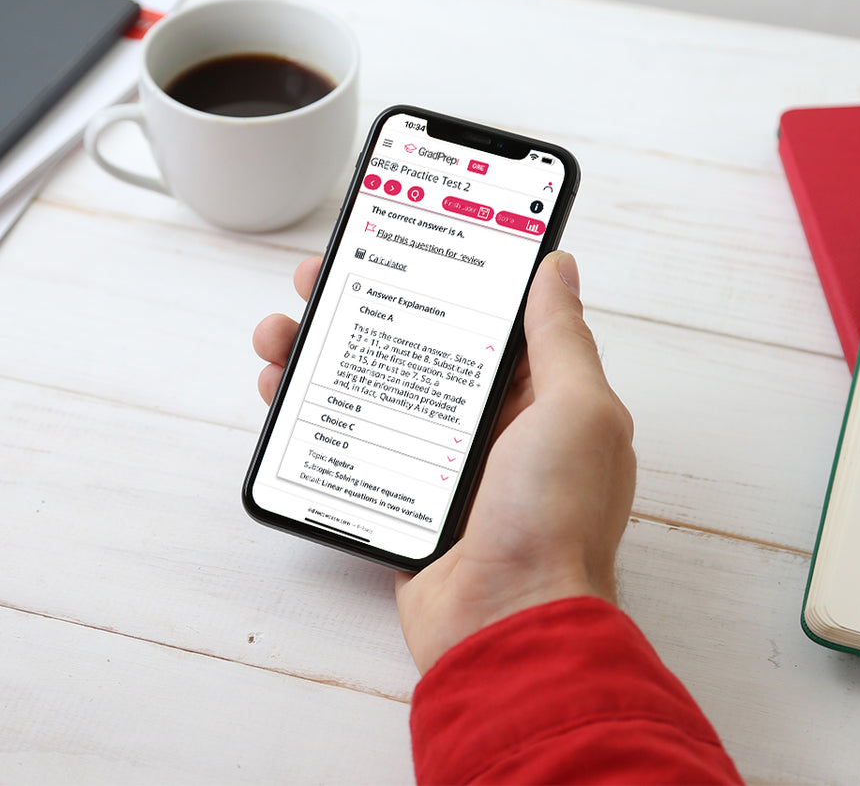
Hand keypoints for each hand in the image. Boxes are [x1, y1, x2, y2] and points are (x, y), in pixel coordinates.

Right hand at [252, 252, 635, 672]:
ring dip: (320, 353)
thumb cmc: (555, 521)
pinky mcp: (399, 498)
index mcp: (539, 396)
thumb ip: (562, 336)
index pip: (483, 315)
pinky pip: (349, 442)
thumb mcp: (578, 410)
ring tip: (280, 335)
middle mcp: (489, 424)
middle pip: (413, 344)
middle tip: (316, 278)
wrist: (507, 624)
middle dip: (361, 304)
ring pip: (370, 387)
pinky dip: (312, 414)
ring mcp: (439, 462)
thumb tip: (557, 266)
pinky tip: (282, 394)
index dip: (438, 272)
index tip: (396, 236)